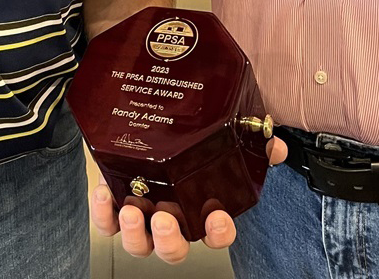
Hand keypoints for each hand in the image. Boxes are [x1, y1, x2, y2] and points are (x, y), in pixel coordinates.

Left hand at [90, 137, 287, 263]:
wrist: (149, 128)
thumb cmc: (188, 144)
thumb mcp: (222, 138)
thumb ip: (251, 141)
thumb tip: (273, 144)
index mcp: (202, 210)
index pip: (217, 235)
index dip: (219, 232)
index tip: (217, 218)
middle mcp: (175, 220)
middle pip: (174, 250)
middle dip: (170, 240)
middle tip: (165, 219)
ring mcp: (145, 217)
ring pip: (140, 244)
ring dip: (136, 234)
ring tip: (132, 211)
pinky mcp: (116, 206)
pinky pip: (107, 224)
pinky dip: (105, 215)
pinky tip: (105, 193)